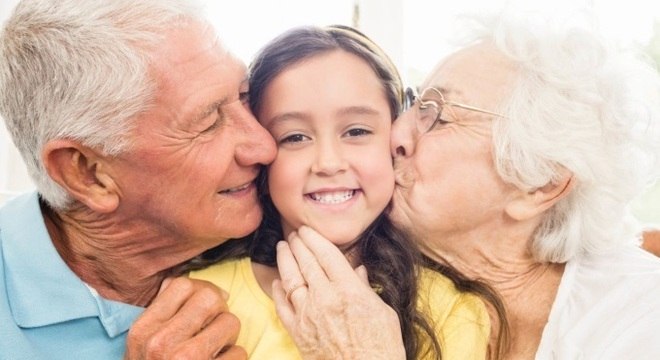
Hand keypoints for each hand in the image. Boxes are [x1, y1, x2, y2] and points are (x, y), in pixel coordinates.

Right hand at [124, 277, 245, 359]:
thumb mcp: (144, 344)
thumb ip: (166, 313)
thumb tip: (208, 288)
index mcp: (144, 331)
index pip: (182, 285)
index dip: (200, 292)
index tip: (204, 308)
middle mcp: (162, 344)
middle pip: (210, 298)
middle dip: (218, 311)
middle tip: (213, 327)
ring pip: (230, 322)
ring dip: (228, 337)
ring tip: (215, 350)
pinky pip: (239, 353)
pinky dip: (233, 359)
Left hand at [273, 226, 404, 359]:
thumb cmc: (382, 347)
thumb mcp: (383, 312)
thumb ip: (366, 288)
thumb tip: (358, 272)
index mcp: (348, 290)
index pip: (326, 254)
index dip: (314, 238)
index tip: (307, 229)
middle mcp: (325, 298)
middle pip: (306, 263)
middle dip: (298, 245)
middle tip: (293, 234)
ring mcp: (309, 315)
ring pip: (291, 280)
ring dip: (285, 261)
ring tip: (282, 248)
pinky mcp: (298, 332)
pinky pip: (282, 307)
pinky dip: (278, 292)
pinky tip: (277, 282)